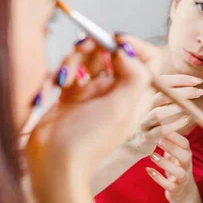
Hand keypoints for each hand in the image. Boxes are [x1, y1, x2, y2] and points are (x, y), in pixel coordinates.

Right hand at [26, 36, 153, 186]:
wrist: (53, 162)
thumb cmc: (89, 140)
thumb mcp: (120, 109)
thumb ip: (134, 76)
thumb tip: (127, 49)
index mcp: (137, 94)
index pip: (149, 59)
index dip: (134, 44)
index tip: (116, 40)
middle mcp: (118, 90)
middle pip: (114, 52)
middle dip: (96, 46)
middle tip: (83, 47)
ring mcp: (94, 91)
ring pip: (88, 57)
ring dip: (73, 61)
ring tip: (64, 79)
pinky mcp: (72, 93)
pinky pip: (69, 69)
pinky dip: (61, 74)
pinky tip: (56, 88)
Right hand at [123, 74, 202, 157]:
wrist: (136, 143)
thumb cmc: (153, 121)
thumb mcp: (160, 105)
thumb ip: (171, 94)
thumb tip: (193, 82)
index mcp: (148, 95)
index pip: (163, 81)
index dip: (180, 79)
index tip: (197, 81)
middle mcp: (144, 107)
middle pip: (161, 95)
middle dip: (183, 91)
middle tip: (200, 92)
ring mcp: (145, 122)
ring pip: (158, 113)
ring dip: (177, 109)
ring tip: (192, 107)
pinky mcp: (148, 137)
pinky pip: (162, 131)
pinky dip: (176, 125)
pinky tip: (186, 120)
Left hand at [146, 132, 198, 202]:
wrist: (182, 190)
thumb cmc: (176, 166)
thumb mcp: (175, 153)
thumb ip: (171, 140)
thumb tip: (161, 119)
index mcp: (186, 155)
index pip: (185, 144)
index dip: (175, 136)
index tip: (162, 128)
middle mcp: (187, 166)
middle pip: (185, 157)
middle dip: (172, 148)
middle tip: (158, 140)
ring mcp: (183, 179)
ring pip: (179, 173)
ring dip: (165, 164)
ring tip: (152, 156)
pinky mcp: (176, 190)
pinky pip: (169, 186)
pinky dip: (159, 179)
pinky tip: (148, 170)